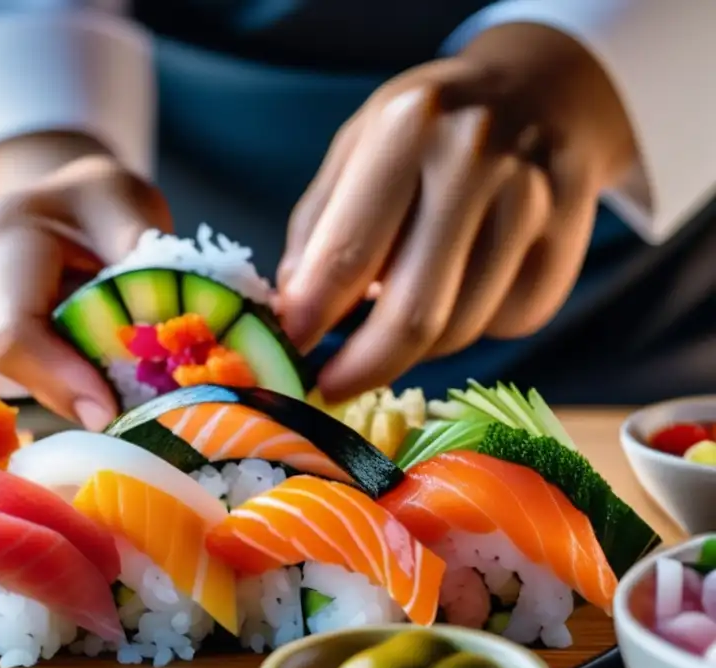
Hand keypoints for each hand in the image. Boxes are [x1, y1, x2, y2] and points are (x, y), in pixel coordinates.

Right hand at [0, 132, 171, 429]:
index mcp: (3, 234)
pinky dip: (43, 389)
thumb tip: (160, 334)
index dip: (57, 379)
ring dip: (53, 392)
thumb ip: (143, 262)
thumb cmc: (102, 204)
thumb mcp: (132, 207)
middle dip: (63, 392)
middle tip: (125, 402)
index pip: (13, 329)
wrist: (66, 202)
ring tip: (104, 371)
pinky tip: (78, 372)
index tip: (108, 412)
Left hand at [277, 23, 636, 401]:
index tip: (290, 358)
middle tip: (333, 386)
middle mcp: (477, 162)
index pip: (348, 255)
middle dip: (363, 368)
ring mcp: (533, 203)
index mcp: (408, 128)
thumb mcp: (356, 149)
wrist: (543, 92)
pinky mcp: (567, 245)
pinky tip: (459, 285)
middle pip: (414, 314)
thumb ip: (319, 229)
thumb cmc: (428, 130)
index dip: (312, 322)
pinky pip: (504, 323)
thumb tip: (295, 316)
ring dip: (414, 345)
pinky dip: (468, 323)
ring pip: (460, 330)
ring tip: (394, 316)